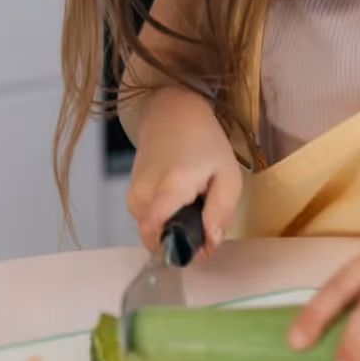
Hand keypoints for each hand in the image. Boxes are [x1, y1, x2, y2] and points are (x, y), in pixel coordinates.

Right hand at [125, 88, 242, 255]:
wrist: (172, 111)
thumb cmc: (204, 140)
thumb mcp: (227, 174)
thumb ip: (220, 212)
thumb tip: (209, 244)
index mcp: (170, 187)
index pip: (155, 233)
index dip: (179, 249)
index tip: (199, 249)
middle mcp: (144, 192)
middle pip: (159, 236)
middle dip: (182, 237)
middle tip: (203, 219)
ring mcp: (134, 191)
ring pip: (153, 229)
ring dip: (174, 225)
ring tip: (193, 203)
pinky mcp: (132, 191)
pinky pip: (148, 218)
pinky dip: (165, 216)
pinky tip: (179, 198)